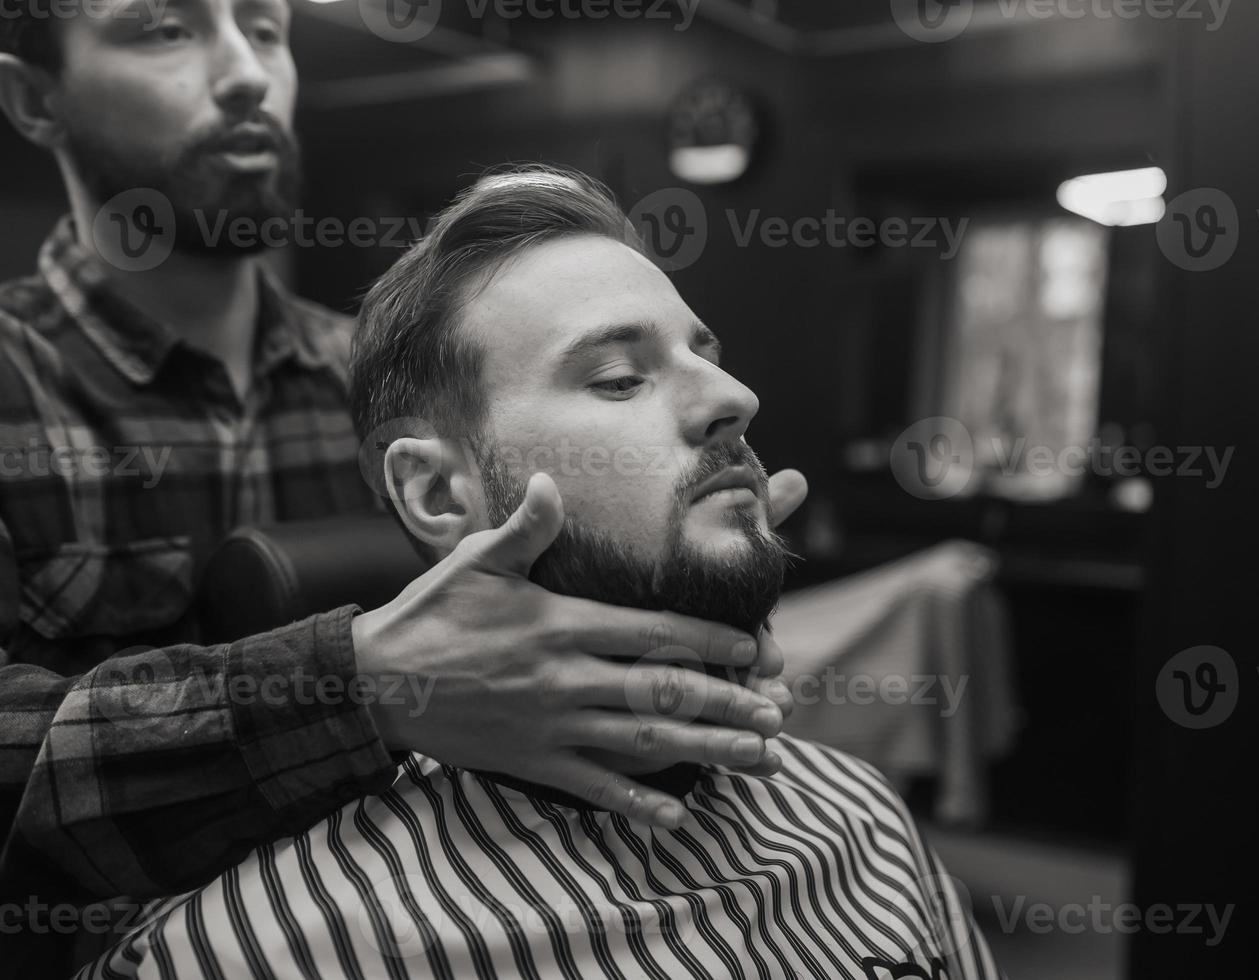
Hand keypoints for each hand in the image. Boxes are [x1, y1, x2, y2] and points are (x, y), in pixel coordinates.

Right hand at [352, 472, 801, 829]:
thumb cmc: (432, 614)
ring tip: (758, 760)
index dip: (713, 643)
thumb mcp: (477, 560)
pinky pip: (594, 786)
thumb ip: (526, 527)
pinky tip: (677, 817)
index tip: (758, 650)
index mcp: (564, 624)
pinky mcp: (533, 760)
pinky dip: (636, 803)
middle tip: (779, 715)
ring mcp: (553, 725)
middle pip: (664, 693)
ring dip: (706, 752)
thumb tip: (549, 481)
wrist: (375, 683)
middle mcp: (568, 678)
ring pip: (643, 743)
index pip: (656, 634)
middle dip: (728, 704)